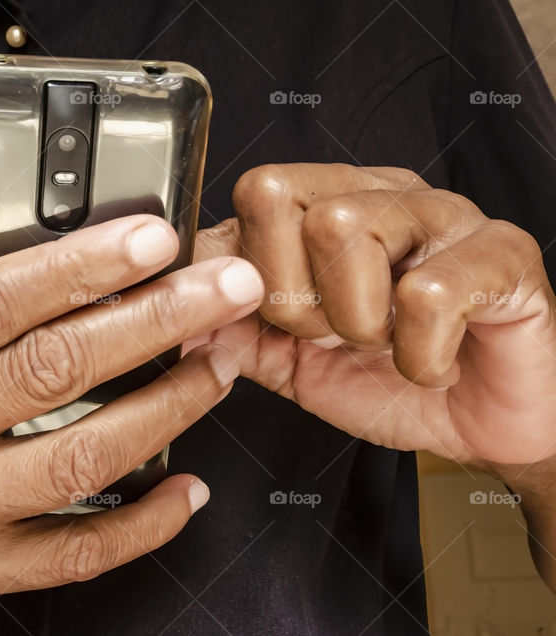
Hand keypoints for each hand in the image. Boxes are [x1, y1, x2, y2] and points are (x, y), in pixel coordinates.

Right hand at [0, 198, 263, 630]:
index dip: (72, 268)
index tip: (146, 240)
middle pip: (48, 372)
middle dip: (152, 321)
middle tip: (223, 288)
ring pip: (77, 459)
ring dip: (166, 408)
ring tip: (218, 364)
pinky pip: (71, 556)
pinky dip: (142, 524)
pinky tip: (187, 486)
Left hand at [189, 163, 555, 464]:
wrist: (481, 430)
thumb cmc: (391, 384)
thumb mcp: (291, 362)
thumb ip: (232, 331)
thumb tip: (170, 312)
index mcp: (329, 208)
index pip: (249, 196)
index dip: (246, 277)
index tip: (278, 326)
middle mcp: (382, 195)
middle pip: (280, 200)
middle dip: (295, 299)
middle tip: (337, 336)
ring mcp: (444, 215)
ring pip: (343, 229)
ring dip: (358, 324)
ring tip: (390, 345)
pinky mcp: (503, 253)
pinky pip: (426, 292)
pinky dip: (420, 356)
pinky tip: (437, 362)